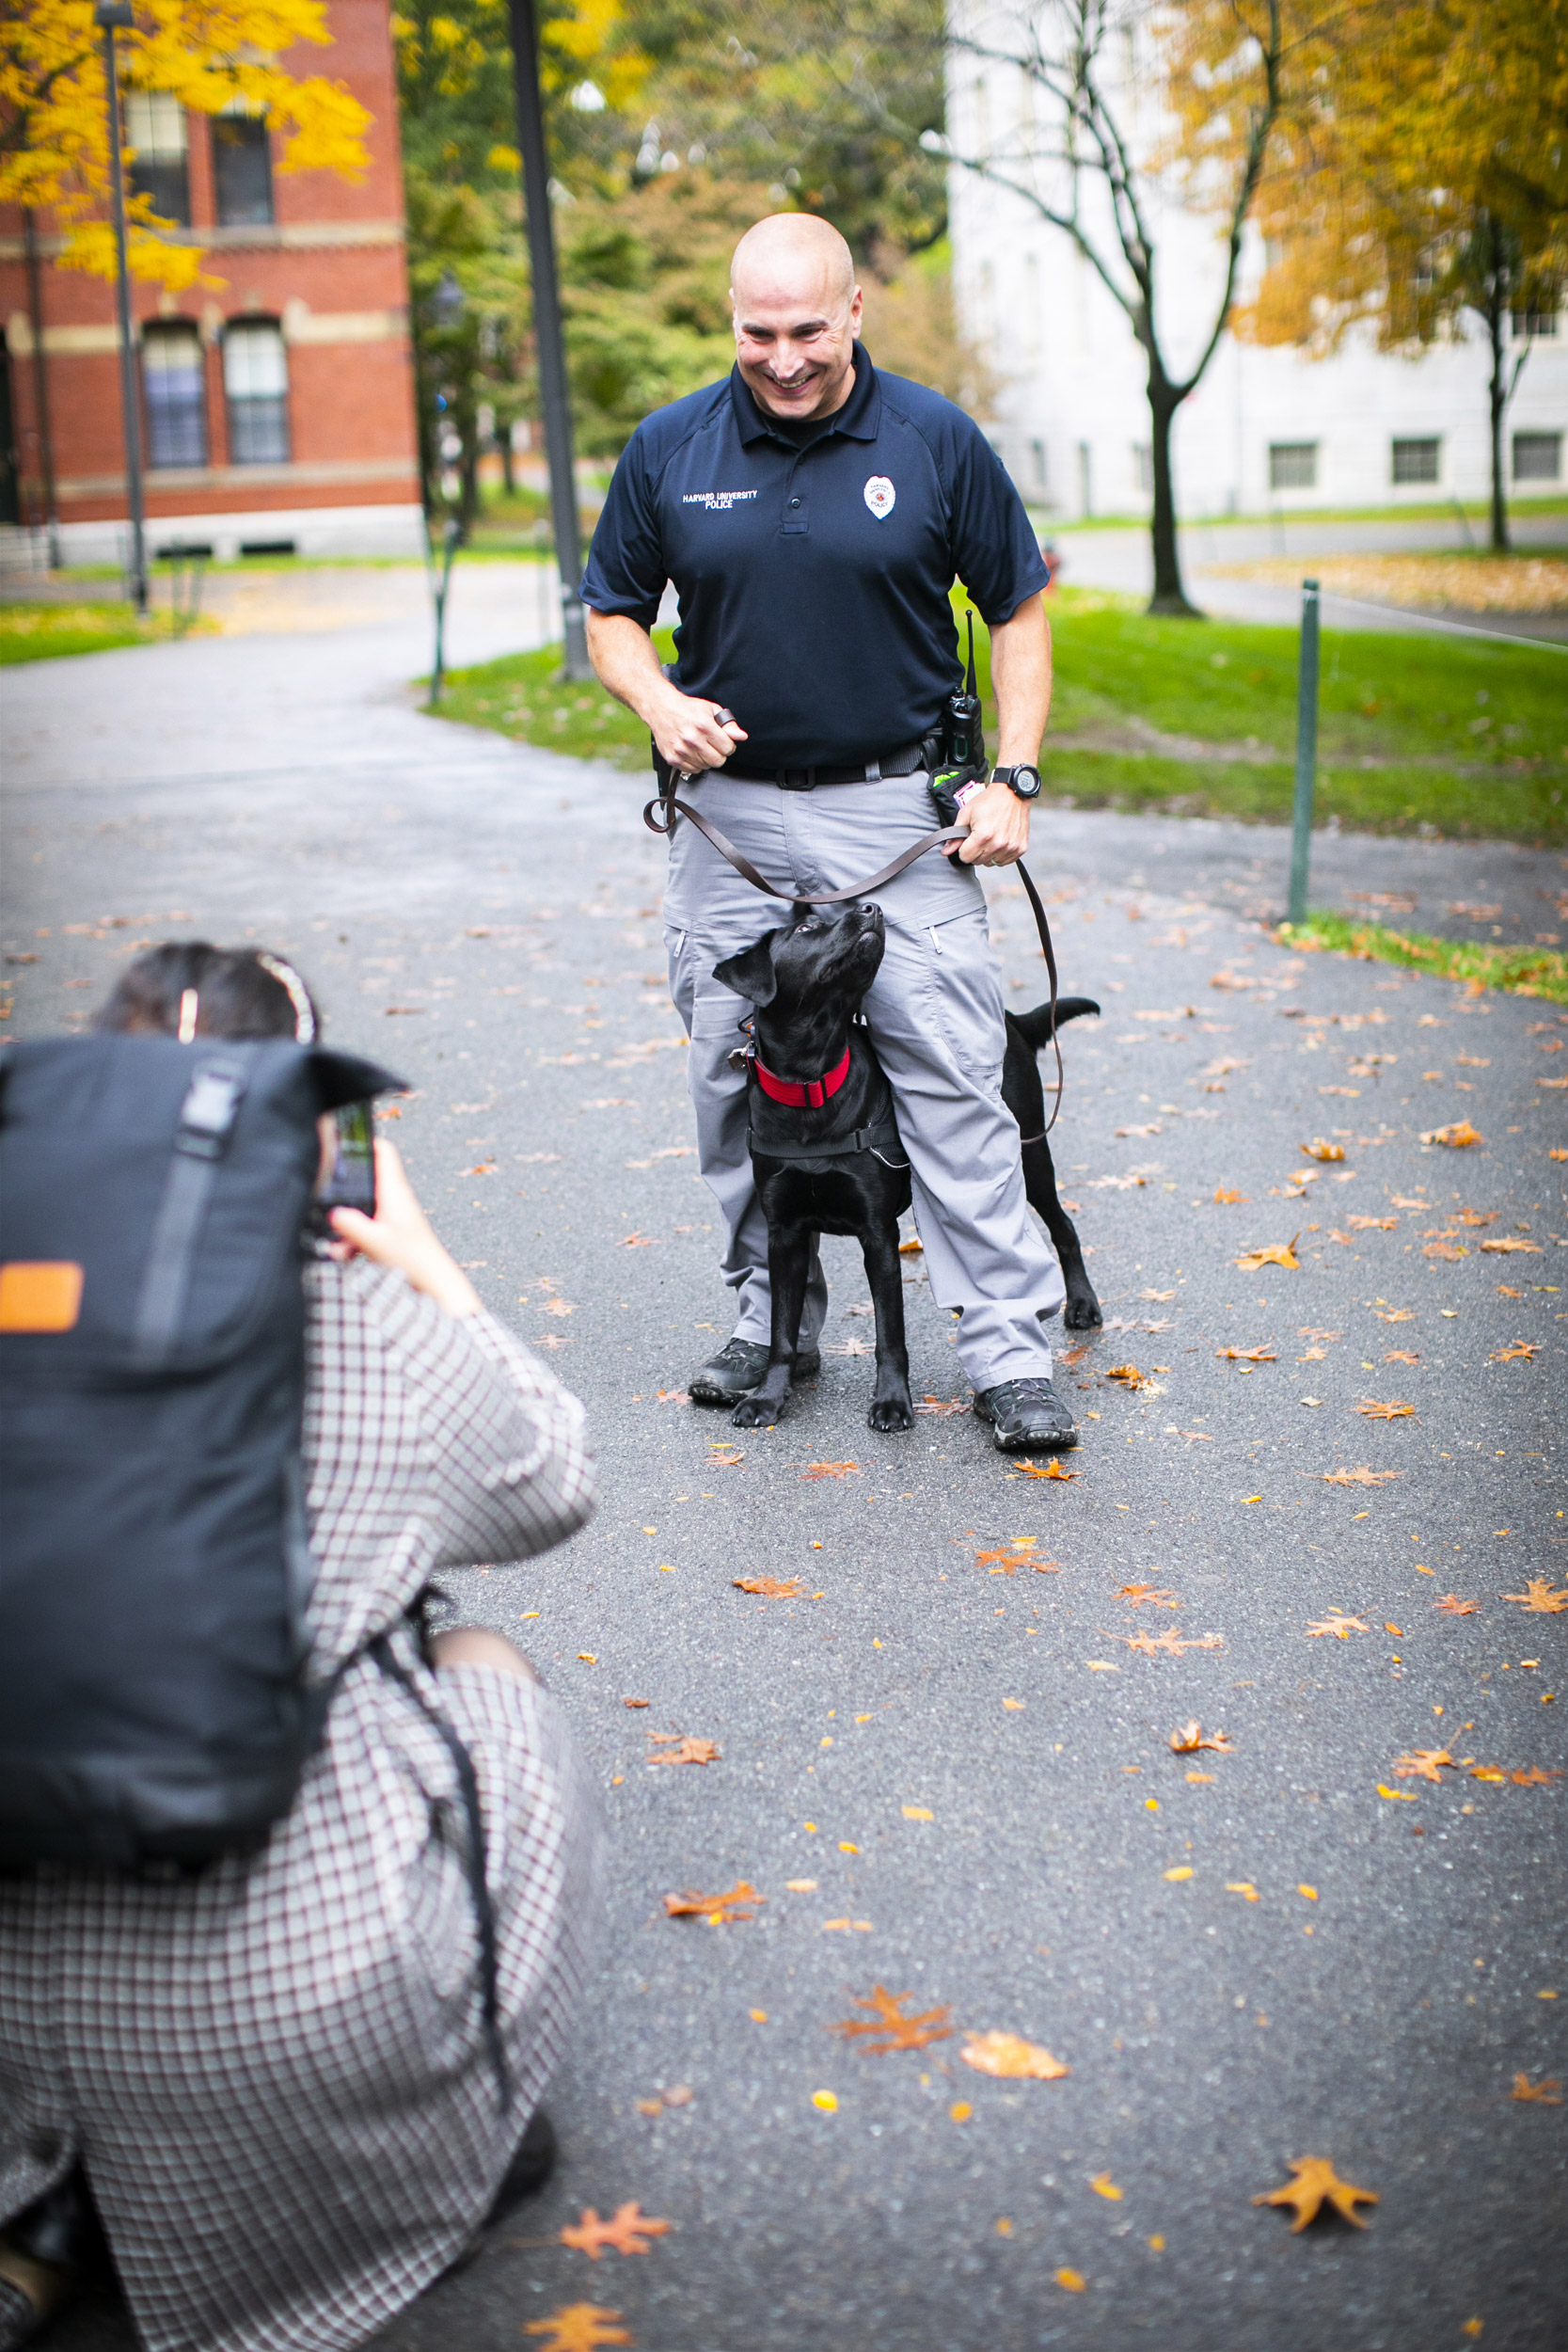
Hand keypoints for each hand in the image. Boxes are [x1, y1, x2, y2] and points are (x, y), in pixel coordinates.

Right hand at [329, 1139, 480, 1318]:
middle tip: (325, 1194)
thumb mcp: (376, 1243)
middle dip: (344, 1190)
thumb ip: (352, 1227)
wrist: (434, 1283)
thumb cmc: (414, 1260)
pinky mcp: (389, 1233)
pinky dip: (352, 1239)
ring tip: (338, 1245)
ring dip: (346, 1223)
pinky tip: (345, 1255)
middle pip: (365, 1181)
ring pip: (361, 1209)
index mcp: (394, 1192)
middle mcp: (394, 1200)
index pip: (384, 1152)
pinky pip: (364, 1228)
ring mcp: (392, 1216)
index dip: (366, 1141)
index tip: (346, 1137)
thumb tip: (333, 1214)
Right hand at [650, 685, 747, 773]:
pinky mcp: (673, 758)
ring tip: (701, 746)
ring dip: (706, 759)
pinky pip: (693, 770)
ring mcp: (681, 750)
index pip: (728, 748)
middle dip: (719, 754)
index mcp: (704, 726)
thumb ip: (728, 725)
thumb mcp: (711, 710)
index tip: (724, 742)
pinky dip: (695, 763)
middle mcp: (692, 739)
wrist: (661, 709)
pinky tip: (692, 752)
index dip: (729, 745)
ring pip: (706, 767)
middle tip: (713, 745)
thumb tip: (741, 736)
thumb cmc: (686, 709)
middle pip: (718, 761)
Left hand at [946, 777, 1029, 866]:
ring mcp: (1011, 847)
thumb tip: (945, 851)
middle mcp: (998, 844)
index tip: (968, 840)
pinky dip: (1000, 854)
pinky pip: (1004, 861)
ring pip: (991, 863)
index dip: (963, 849)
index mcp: (983, 836)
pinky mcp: (1020, 848)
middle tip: (980, 836)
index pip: (965, 857)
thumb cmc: (989, 801)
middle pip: (977, 861)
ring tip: (991, 837)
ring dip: (988, 853)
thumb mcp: (967, 813)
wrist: (1012, 793)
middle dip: (975, 851)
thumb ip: (955, 835)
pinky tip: (1000, 840)